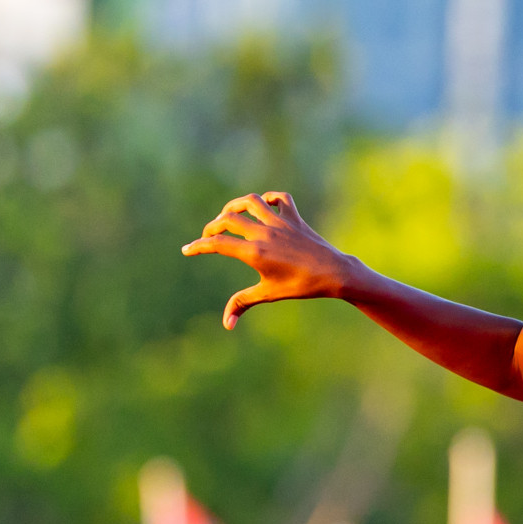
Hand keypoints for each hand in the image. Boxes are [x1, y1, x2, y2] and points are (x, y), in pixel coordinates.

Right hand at [182, 192, 364, 328]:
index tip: (187, 250)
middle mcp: (264, 233)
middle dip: (212, 227)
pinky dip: (269, 198)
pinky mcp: (295, 218)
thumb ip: (243, 303)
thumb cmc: (301, 286)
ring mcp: (280, 222)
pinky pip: (280, 198)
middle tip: (209, 236)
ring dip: (235, 206)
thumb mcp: (268, 294)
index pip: (217, 244)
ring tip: (229, 215)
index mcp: (254, 252)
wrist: (334, 274)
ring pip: (250, 202)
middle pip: (227, 220)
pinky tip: (264, 206)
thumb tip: (227, 325)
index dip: (198, 246)